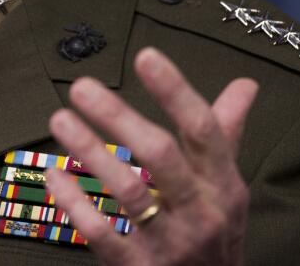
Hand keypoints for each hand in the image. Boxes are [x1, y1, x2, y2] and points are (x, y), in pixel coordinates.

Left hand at [45, 47, 257, 264]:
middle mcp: (201, 210)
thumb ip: (226, 133)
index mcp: (223, 183)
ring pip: (128, 191)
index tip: (145, 56)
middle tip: (81, 86)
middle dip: (120, 117)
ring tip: (60, 119)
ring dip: (90, 152)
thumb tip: (245, 83)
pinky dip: (75, 204)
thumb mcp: (227, 187)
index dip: (175, 91)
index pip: (203, 129)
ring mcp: (170, 242)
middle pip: (161, 155)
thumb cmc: (215, 232)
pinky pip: (102, 234)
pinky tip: (53, 176)